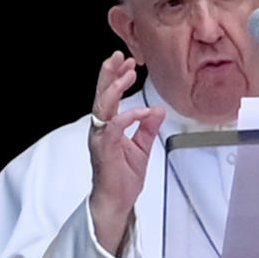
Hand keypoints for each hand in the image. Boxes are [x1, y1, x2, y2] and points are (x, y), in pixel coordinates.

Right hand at [88, 51, 164, 254]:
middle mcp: (102, 129)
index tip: (129, 63)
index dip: (118, 77)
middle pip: (102, 95)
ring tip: (126, 74)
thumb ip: (148, 127)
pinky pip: (114, 128)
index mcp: (109, 126)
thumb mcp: (142, 147)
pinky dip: (128, 117)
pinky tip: (140, 110)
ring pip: (103, 107)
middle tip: (119, 56)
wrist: (117, 201)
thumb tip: (158, 110)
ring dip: (115, 89)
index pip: (111, 96)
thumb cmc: (123, 177)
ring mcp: (101, 138)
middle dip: (109, 74)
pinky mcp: (104, 150)